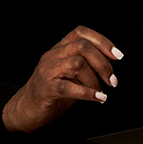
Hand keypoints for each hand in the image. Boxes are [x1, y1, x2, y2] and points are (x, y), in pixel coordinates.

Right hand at [2, 26, 122, 132]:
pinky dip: (87, 92)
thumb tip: (110, 67)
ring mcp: (47, 71)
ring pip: (76, 63)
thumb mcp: (71, 75)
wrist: (26, 110)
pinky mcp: (45, 89)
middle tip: (112, 80)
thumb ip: (86, 67)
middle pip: (82, 46)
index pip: (80, 33)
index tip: (117, 55)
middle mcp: (52, 56)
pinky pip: (68, 87)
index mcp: (59, 50)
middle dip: (103, 63)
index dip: (102, 41)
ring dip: (95, 79)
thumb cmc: (51, 93)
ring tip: (101, 91)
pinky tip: (98, 98)